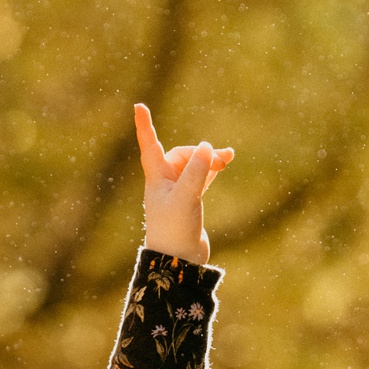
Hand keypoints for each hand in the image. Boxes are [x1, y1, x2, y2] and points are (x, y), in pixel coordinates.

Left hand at [134, 102, 233, 264]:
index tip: (139, 106)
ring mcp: (178, 193)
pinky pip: (200, 177)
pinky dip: (211, 169)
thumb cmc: (175, 230)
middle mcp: (165, 183)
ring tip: (229, 156)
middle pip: (182, 155)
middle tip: (222, 159)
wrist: (178, 261)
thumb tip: (207, 147)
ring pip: (193, 166)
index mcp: (157, 179)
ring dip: (209, 159)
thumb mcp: (186, 197)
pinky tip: (224, 163)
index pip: (150, 146)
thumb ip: (196, 171)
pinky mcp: (190, 202)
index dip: (145, 126)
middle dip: (201, 153)